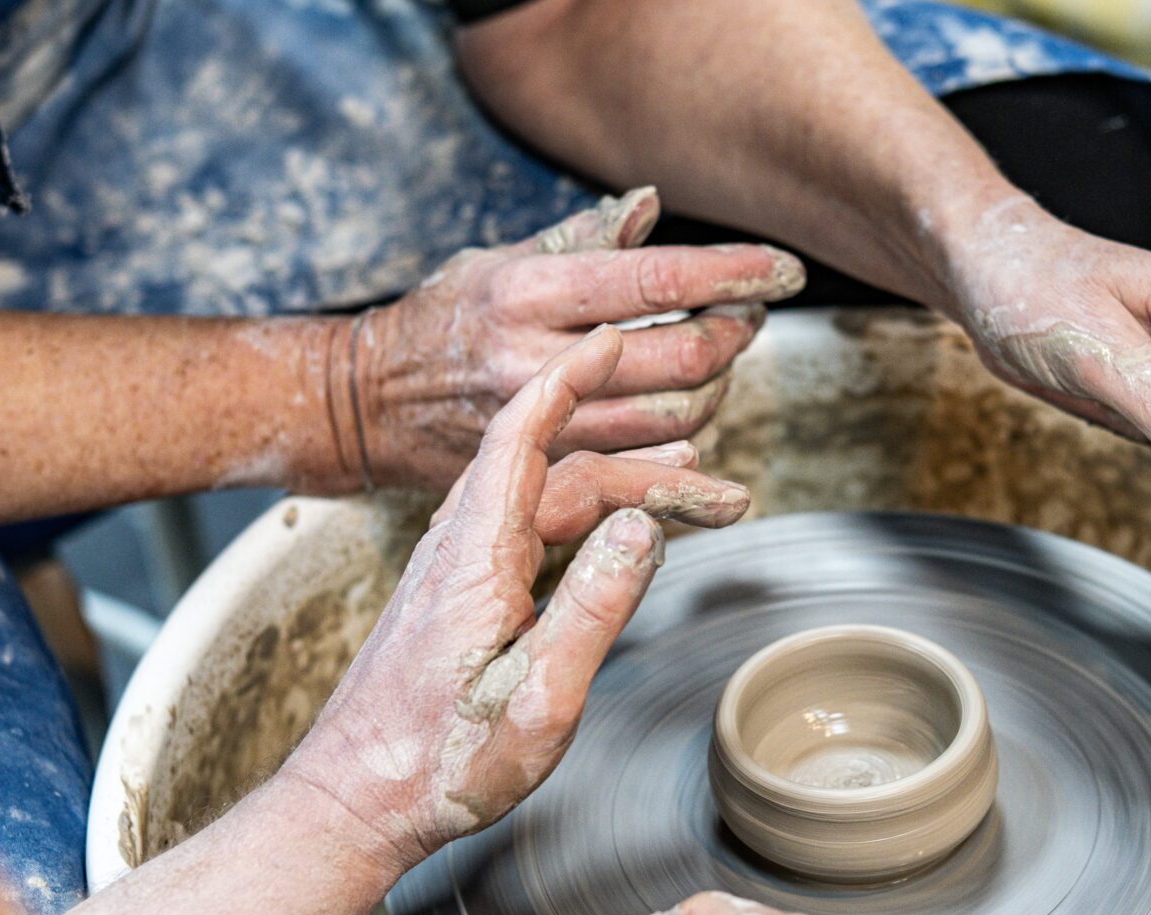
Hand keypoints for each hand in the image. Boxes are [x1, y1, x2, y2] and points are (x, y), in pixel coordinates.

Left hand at [281, 327, 750, 868]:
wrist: (356, 800)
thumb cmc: (437, 765)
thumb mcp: (539, 697)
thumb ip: (594, 607)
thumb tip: (645, 527)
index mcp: (476, 559)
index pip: (523, 436)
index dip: (569, 381)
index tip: (611, 343)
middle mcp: (460, 549)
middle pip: (560, 476)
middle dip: (646, 473)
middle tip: (725, 496)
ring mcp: (457, 572)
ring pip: (548, 505)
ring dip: (621, 497)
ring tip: (692, 503)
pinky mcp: (458, 598)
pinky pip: (529, 532)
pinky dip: (585, 522)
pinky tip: (616, 536)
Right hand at [312, 187, 802, 490]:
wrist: (370, 401)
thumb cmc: (444, 318)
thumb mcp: (501, 259)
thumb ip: (583, 235)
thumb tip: (651, 205)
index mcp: (528, 293)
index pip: (654, 281)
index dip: (730, 274)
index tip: (780, 268)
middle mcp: (535, 361)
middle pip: (677, 361)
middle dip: (732, 336)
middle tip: (747, 316)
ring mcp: (540, 426)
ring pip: (670, 422)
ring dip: (715, 391)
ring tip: (717, 361)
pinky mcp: (543, 473)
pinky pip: (640, 472)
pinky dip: (683, 453)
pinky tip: (697, 437)